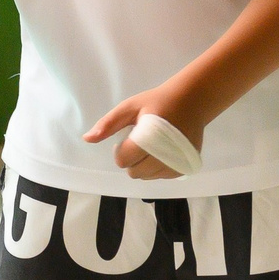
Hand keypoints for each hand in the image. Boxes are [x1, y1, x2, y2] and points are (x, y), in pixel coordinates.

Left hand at [84, 90, 206, 180]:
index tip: (129, 136)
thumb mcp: (130, 106)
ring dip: (143, 165)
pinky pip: (159, 177)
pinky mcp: (183, 169)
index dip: (121, 149)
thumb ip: (108, 124)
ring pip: (146, 177)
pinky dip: (156, 168)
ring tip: (152, 146)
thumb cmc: (158, 102)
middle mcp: (164, 156)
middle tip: (140, 141)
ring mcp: (175, 165)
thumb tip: (87, 139)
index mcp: (149, 139)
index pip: (123, 160)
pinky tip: (162, 152)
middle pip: (134, 173)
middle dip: (132, 159)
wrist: (192, 102)